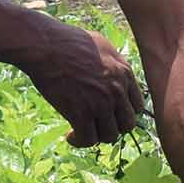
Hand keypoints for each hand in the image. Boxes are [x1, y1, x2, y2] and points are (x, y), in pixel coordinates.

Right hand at [20, 18, 143, 145]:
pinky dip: (79, 141)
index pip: (138, 107)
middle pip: (127, 125)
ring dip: (95, 136)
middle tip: (96, 124)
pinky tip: (69, 135)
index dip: (123, 113)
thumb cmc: (68, 41)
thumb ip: (115, 62)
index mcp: (124, 74)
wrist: (46, 46)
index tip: (109, 114)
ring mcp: (100, 103)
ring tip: (81, 130)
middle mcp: (117, 91)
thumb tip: (118, 74)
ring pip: (109, 135)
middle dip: (112, 127)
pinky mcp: (81, 113)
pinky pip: (88, 139)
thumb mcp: (102, 45)